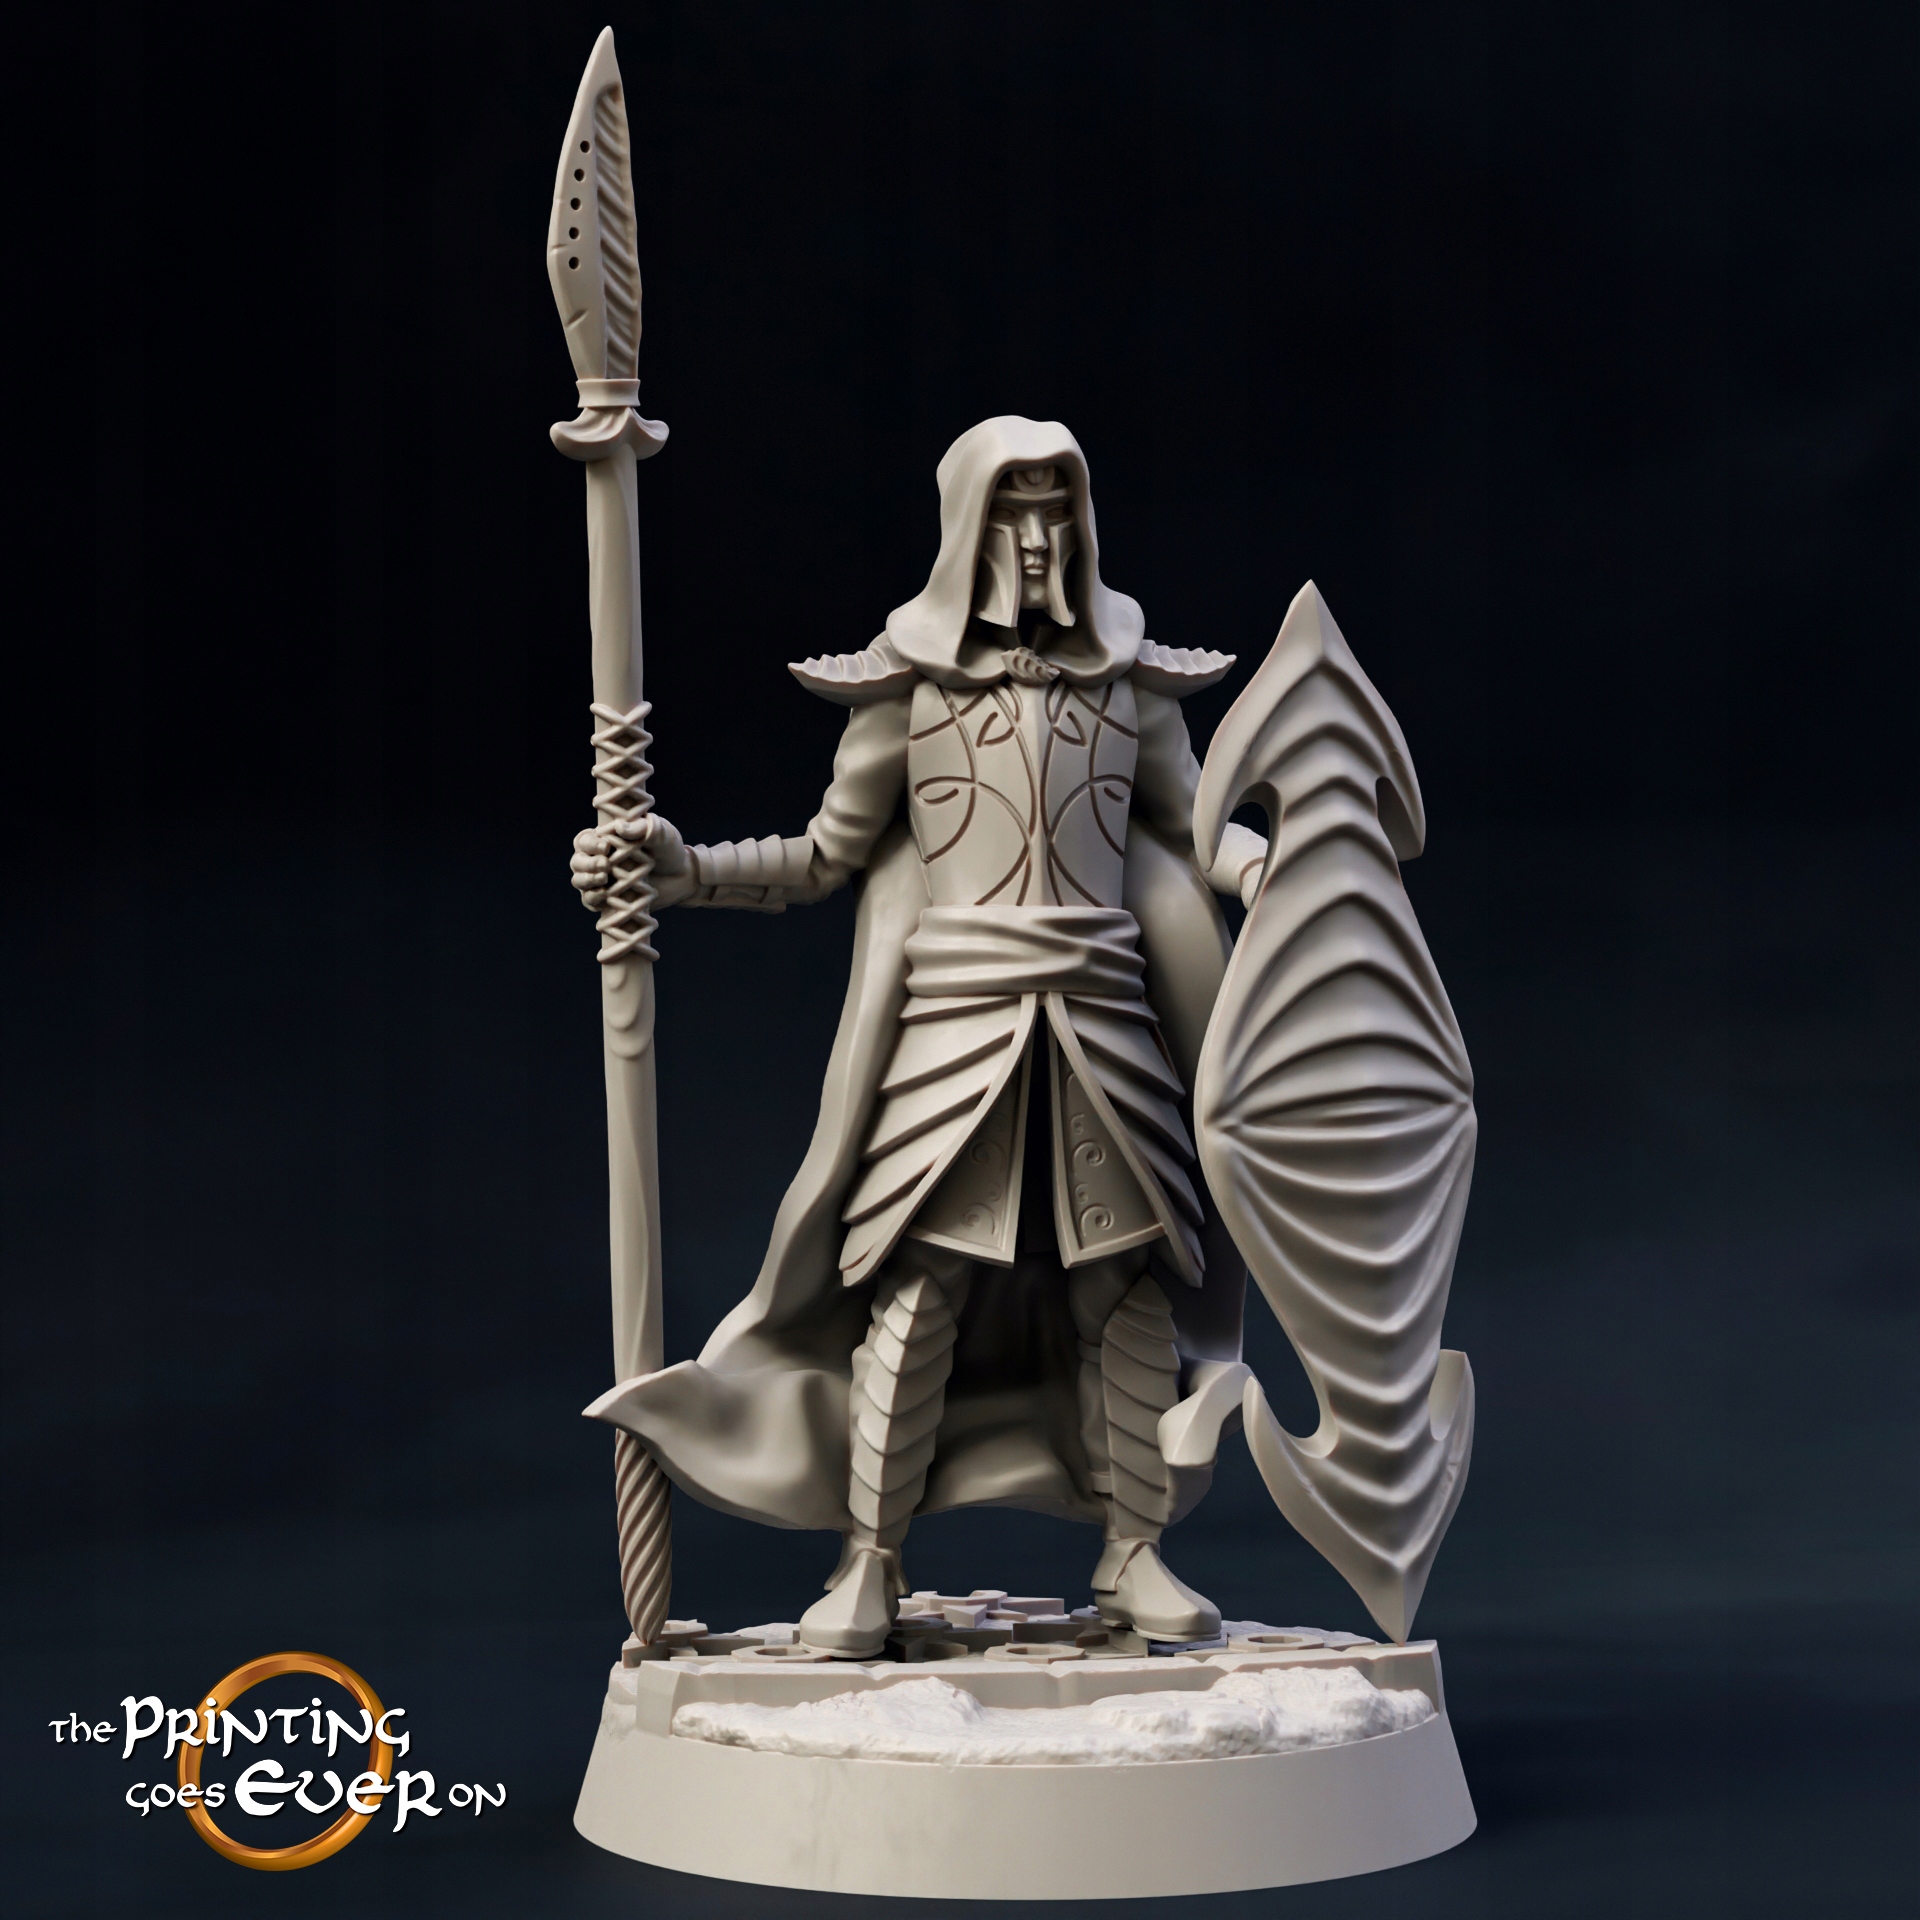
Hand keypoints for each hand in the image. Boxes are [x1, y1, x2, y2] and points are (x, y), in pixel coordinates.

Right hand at [570, 816, 693, 911]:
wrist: (684, 878)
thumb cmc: (670, 849)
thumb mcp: (661, 832)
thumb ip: (643, 827)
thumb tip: (620, 828)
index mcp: (608, 839)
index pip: (585, 840)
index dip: (590, 844)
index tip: (606, 848)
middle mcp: (601, 859)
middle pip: (577, 860)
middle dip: (587, 863)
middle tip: (605, 866)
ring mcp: (603, 880)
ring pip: (579, 880)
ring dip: (586, 880)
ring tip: (604, 880)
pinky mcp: (609, 899)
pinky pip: (589, 900)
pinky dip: (591, 899)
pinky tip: (603, 897)